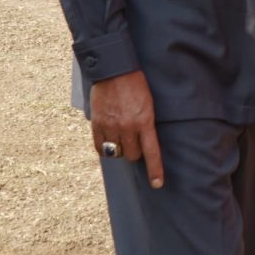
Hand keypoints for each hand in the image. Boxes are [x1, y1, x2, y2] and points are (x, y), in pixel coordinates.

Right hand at [88, 70, 164, 187]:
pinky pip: (100, 147)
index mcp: (144, 121)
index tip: (157, 184)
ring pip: (117, 153)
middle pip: (133, 155)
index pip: (151, 152)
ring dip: (121, 150)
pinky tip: (108, 142)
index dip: (155, 170)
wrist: (115, 70)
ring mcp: (111, 126)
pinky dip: (105, 148)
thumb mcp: (148, 105)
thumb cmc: (136, 86)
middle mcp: (128, 127)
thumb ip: (145, 124)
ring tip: (121, 138)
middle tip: (134, 142)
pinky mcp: (97, 124)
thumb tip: (142, 143)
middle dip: (135, 153)